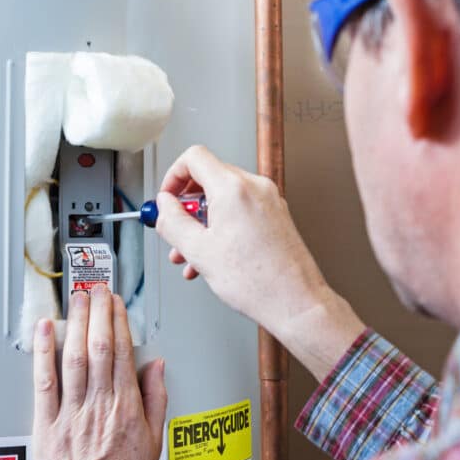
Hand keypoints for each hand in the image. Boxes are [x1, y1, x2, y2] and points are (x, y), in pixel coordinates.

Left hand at [32, 286, 166, 459]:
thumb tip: (157, 366)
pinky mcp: (46, 426)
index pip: (123, 351)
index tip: (116, 303)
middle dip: (98, 313)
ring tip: (76, 299)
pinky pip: (44, 383)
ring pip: (73, 358)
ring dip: (75, 323)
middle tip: (97, 290)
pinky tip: (44, 331)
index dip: (118, 321)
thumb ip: (156, 399)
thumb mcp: (153, 441)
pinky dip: (43, 353)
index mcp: (125, 406)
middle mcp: (99, 405)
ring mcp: (71, 414)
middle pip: (99, 347)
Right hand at [155, 146, 363, 380]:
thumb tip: (163, 206)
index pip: (194, 157)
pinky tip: (213, 256)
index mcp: (233, 188)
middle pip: (209, 178)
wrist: (296, 301)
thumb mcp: (199, 251)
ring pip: (224, 198)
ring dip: (203, 221)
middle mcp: (254, 186)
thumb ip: (173, 222)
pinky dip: (223, 226)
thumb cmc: (257, 281)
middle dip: (187, 206)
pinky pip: (241, 210)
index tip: (167, 198)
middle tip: (176, 229)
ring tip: (192, 252)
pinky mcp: (276, 214)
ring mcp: (268, 199)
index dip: (173, 176)